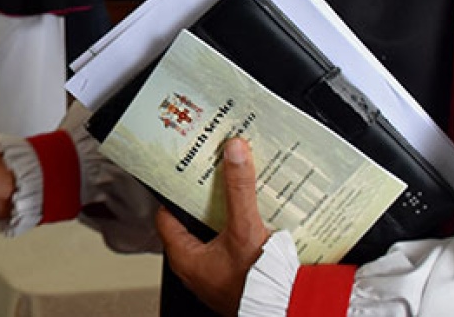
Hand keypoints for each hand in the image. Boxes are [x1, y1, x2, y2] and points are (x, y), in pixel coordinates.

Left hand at [155, 138, 270, 316]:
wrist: (286, 309)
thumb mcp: (245, 228)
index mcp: (184, 257)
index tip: (183, 172)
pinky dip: (238, 228)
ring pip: (213, 232)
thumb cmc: (257, 284)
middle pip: (192, 221)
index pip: (167, 215)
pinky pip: (231, 244)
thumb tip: (234, 152)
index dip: (174, 191)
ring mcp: (214, 272)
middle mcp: (195, 267)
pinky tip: (254, 215)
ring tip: (234, 189)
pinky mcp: (234, 276)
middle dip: (204, 198)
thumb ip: (239, 189)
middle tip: (213, 174)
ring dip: (224, 213)